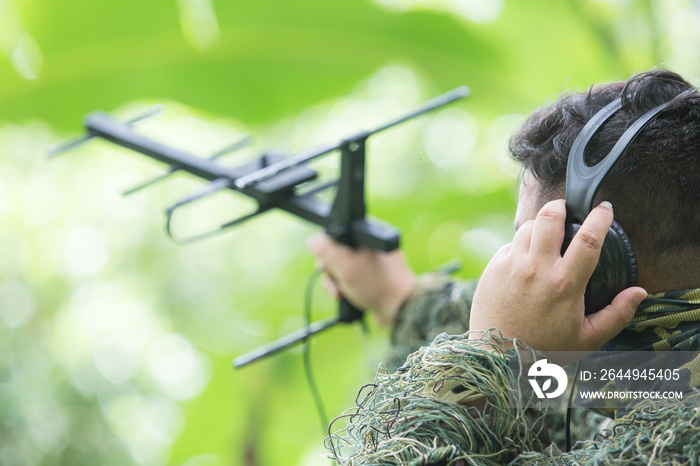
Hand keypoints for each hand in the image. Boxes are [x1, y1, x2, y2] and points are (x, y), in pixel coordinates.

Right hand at [306, 233, 415, 326]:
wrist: (398, 309)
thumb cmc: (377, 285)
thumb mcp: (346, 266)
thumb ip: (326, 251)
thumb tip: (312, 240)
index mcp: (363, 235)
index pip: (333, 234)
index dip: (324, 249)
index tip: (325, 263)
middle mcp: (365, 245)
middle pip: (333, 252)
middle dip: (329, 270)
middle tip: (336, 280)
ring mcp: (368, 261)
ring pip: (339, 267)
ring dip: (334, 282)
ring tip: (339, 292)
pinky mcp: (368, 275)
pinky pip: (348, 277)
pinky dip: (343, 287)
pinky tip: (345, 296)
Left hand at [469, 200, 646, 353]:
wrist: (497, 357)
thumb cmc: (545, 349)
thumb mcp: (587, 339)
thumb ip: (616, 314)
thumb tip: (638, 292)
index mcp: (564, 285)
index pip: (588, 239)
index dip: (600, 218)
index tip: (605, 208)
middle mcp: (536, 270)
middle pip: (550, 218)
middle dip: (561, 207)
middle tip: (567, 210)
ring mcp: (511, 267)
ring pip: (527, 227)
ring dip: (539, 225)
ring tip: (546, 235)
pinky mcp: (493, 269)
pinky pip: (508, 245)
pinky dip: (520, 246)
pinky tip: (526, 259)